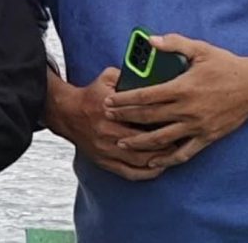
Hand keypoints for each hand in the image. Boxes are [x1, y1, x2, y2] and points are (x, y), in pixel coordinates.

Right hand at [47, 67, 175, 180]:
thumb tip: (150, 73)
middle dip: (165, 143)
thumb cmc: (90, 95)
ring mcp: (106, 150)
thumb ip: (128, 76)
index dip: (161, 121)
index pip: (141, 118)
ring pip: (140, 161)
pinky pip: (129, 173)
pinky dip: (146, 173)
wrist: (67, 113)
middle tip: (181, 138)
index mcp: (110, 110)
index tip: (176, 119)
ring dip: (159, 159)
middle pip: (144, 143)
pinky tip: (157, 168)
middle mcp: (108, 132)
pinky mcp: (105, 161)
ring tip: (173, 154)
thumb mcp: (106, 78)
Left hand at [104, 34, 247, 168]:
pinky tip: (153, 161)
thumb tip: (150, 40)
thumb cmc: (226, 65)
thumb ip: (174, 43)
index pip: (146, 95)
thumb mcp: (200, 49)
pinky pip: (184, 152)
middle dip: (125, 118)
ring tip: (122, 143)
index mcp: (182, 87)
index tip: (109, 100)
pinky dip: (167, 159)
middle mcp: (187, 109)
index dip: (125, 99)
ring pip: (162, 138)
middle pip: (149, 117)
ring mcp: (197, 126)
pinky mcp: (207, 137)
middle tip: (107, 118)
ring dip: (139, 142)